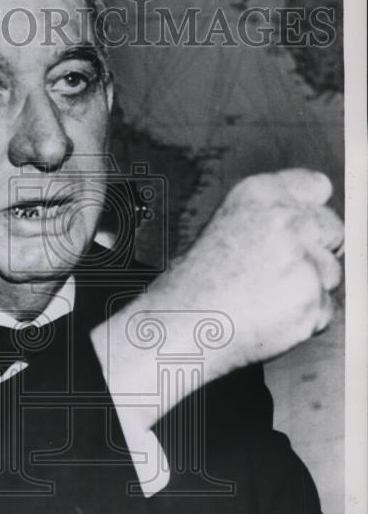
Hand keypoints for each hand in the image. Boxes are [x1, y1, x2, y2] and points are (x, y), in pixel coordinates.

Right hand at [155, 168, 342, 371]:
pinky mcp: (310, 297)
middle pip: (333, 230)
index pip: (316, 187)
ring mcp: (301, 259)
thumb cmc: (193, 286)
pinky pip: (324, 310)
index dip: (312, 212)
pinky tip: (270, 318)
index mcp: (259, 194)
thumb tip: (306, 232)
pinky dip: (305, 320)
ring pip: (331, 273)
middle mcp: (284, 219)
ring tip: (266, 300)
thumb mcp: (226, 229)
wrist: (180, 326)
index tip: (306, 230)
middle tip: (281, 273)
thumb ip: (269, 223)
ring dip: (309, 289)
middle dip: (317, 252)